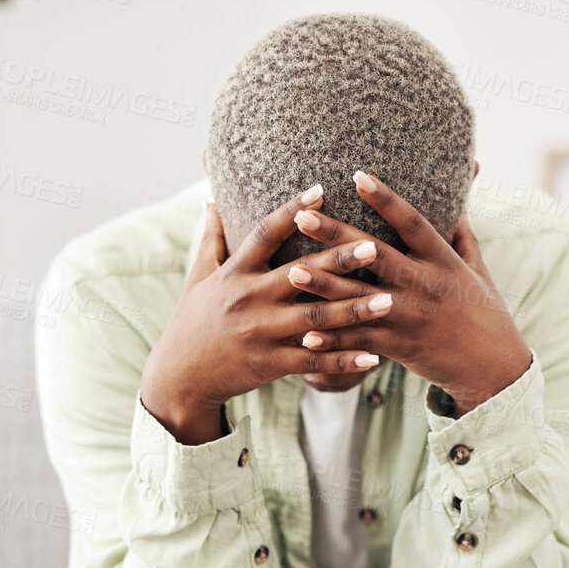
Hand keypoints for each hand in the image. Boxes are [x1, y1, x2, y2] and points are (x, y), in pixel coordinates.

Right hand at [140, 186, 390, 443]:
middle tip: (375, 245)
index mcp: (235, 273)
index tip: (320, 190)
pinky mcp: (271, 364)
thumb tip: (211, 200)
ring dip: (354, 310)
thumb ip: (211, 239)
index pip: (265, 234)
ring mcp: (262, 333)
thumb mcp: (197, 278)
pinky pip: (314, 362)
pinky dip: (344, 361)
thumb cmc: (191, 323)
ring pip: (315, 318)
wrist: (179, 377)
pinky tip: (373, 357)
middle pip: (301, 274)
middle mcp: (250, 299)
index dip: (292, 210)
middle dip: (339, 259)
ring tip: (389, 300)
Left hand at [288, 170, 532, 415]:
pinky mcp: (400, 346)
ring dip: (324, 285)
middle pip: (374, 255)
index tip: (357, 175)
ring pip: (359, 299)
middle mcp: (425, 285)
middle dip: (336, 235)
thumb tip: (459, 205)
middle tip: (302, 216)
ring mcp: (410, 316)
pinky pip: (360, 341)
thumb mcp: (479, 272)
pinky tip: (304, 335)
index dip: (385, 198)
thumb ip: (463, 238)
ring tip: (291, 271)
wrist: (493, 368)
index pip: (412, 222)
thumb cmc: (486, 315)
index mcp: (443, 261)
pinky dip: (333, 339)